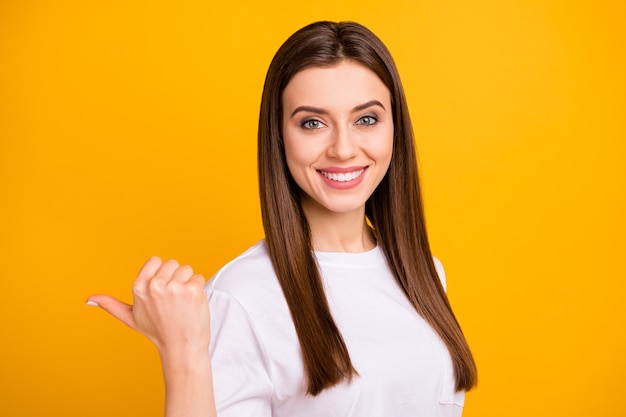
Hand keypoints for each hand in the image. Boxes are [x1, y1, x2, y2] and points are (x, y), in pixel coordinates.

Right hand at [87, 257, 210, 354]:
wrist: (181, 348)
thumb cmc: (158, 332)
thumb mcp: (131, 318)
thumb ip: (111, 305)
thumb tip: (89, 299)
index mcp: (139, 287)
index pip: (155, 260)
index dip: (161, 274)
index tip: (162, 292)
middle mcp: (155, 286)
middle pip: (172, 263)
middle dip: (175, 278)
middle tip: (173, 300)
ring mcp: (175, 287)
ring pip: (187, 269)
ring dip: (188, 283)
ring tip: (182, 302)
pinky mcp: (193, 290)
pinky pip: (198, 277)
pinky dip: (198, 289)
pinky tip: (192, 304)